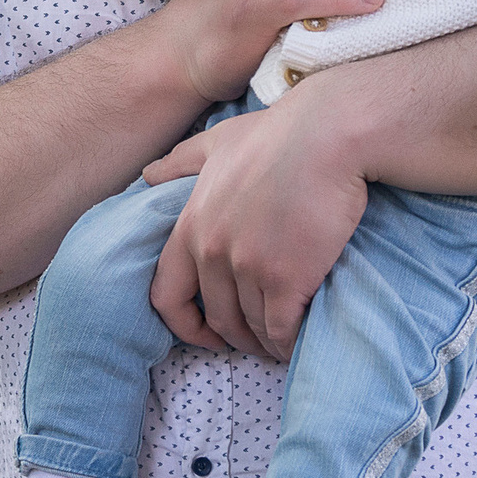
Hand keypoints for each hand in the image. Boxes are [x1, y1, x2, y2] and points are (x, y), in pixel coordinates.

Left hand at [140, 95, 367, 360]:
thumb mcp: (217, 141)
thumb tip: (148, 174)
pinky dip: (288, 343)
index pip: (167, 294)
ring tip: (281, 344)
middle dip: (236, 336)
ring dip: (266, 343)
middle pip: (217, 317)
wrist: (328, 133)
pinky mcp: (286, 278)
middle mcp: (212, 251)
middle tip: (257, 339)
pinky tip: (299, 341)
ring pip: (251, 326)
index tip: (206, 332)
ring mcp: (248, 267)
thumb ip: (181, 161)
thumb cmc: (277, 133)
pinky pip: (281, 329)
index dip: (184, 323)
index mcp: (192, 225)